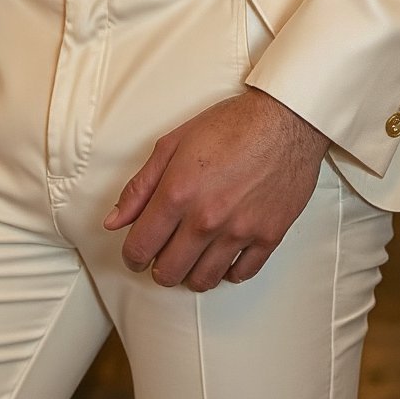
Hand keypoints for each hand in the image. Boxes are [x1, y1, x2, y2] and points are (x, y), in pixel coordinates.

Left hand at [104, 88, 329, 291]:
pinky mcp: (268, 236)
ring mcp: (239, 231)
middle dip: (159, 268)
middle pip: (170, 271)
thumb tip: (114, 221)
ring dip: (191, 274)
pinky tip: (222, 256)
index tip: (136, 253)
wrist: (285, 119)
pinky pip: (241, 273)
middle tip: (162, 255)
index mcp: (178, 193)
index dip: (132, 256)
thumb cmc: (231, 124)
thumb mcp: (173, 144)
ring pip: (204, 280)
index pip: (141, 247)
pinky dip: (228, 271)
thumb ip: (141, 186)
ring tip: (191, 256)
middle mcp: (206, 219)